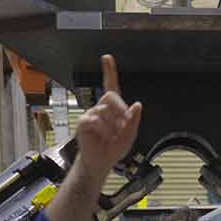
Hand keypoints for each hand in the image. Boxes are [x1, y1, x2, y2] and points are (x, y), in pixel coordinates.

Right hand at [73, 55, 141, 183]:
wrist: (101, 163)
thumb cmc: (113, 149)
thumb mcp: (129, 136)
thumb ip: (134, 121)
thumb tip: (137, 105)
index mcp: (112, 109)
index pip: (111, 86)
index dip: (109, 72)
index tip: (107, 58)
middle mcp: (100, 108)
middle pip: (111, 96)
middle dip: (121, 110)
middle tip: (124, 125)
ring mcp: (91, 114)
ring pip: (105, 110)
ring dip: (114, 127)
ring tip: (113, 138)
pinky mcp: (83, 123)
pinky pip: (96, 121)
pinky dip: (105, 131)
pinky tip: (106, 138)